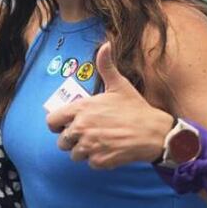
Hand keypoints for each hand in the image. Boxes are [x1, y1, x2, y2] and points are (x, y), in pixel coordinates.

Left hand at [46, 42, 173, 168]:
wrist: (154, 132)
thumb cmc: (135, 108)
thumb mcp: (119, 85)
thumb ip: (106, 65)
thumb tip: (106, 44)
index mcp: (81, 109)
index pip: (51, 122)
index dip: (58, 124)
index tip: (67, 124)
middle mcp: (81, 128)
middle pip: (61, 142)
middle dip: (72, 140)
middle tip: (88, 134)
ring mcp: (89, 146)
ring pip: (74, 154)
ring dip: (84, 151)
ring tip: (100, 142)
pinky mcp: (99, 161)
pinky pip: (90, 163)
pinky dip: (98, 159)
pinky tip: (110, 149)